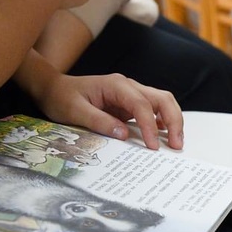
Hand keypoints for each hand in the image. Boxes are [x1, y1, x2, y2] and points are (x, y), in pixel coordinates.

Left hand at [31, 72, 184, 150]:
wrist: (54, 89)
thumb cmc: (62, 98)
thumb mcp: (74, 111)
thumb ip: (99, 122)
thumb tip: (123, 135)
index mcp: (116, 85)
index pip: (142, 104)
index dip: (150, 125)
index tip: (153, 146)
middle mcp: (129, 86)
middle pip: (162, 99)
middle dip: (174, 121)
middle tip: (176, 145)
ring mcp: (132, 94)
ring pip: (163, 102)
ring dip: (173, 121)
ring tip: (176, 143)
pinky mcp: (131, 104)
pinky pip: (155, 110)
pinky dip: (164, 122)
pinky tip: (165, 136)